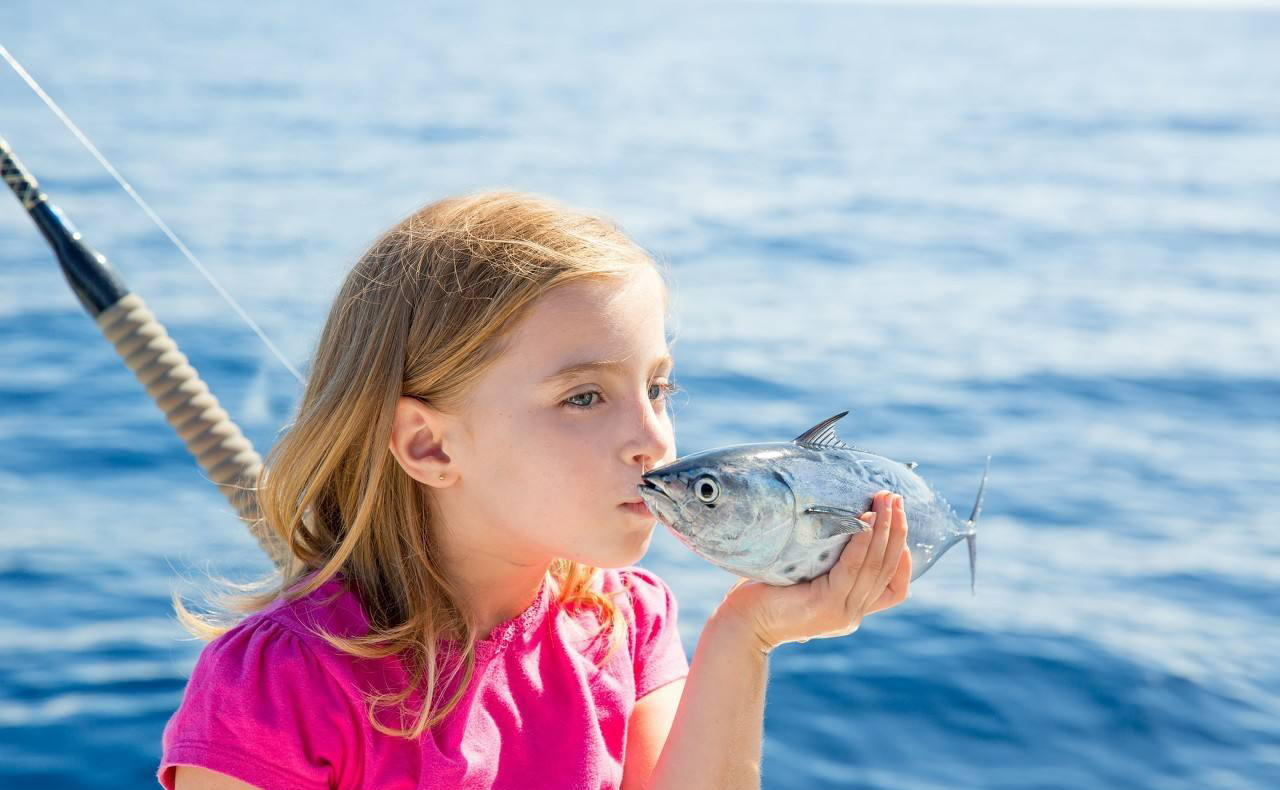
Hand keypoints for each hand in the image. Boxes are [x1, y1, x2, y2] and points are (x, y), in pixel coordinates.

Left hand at [714, 490, 911, 652]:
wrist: (740, 624)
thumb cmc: (763, 595)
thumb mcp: (803, 578)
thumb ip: (823, 565)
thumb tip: (833, 525)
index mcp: (849, 610)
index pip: (893, 589)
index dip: (902, 559)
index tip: (900, 527)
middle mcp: (852, 615)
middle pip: (888, 570)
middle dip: (897, 530)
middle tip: (896, 498)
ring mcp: (842, 612)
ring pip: (876, 566)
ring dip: (885, 529)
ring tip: (886, 501)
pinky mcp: (827, 605)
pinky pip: (852, 568)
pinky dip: (862, 542)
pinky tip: (865, 520)